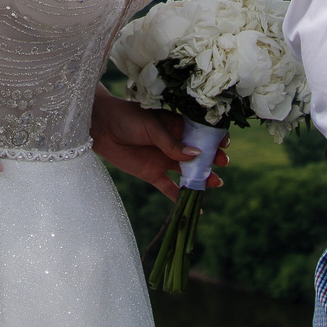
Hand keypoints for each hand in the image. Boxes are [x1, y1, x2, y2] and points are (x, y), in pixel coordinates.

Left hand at [90, 92, 225, 199]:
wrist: (101, 128)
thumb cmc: (127, 118)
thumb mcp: (152, 127)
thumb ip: (172, 143)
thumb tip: (196, 154)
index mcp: (176, 126)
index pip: (200, 134)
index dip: (213, 139)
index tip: (225, 144)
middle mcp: (173, 145)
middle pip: (198, 155)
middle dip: (211, 160)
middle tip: (222, 164)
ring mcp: (164, 160)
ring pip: (187, 172)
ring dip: (202, 178)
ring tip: (216, 183)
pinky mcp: (152, 174)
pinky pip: (170, 188)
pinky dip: (181, 198)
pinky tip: (195, 207)